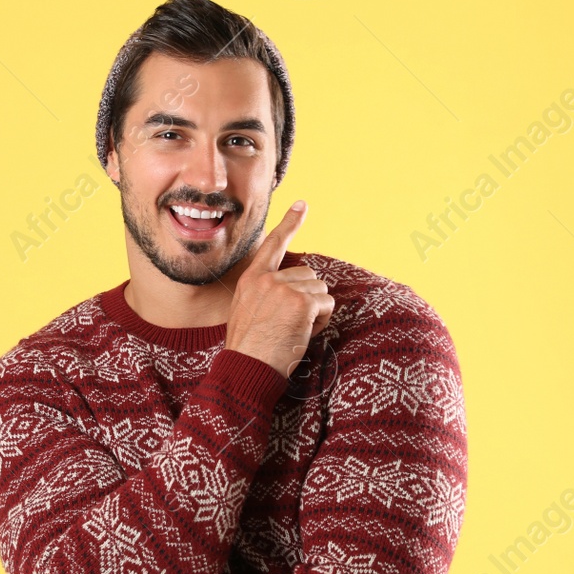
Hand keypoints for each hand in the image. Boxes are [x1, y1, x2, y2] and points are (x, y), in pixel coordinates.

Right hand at [225, 200, 334, 377]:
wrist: (246, 369)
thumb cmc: (249, 350)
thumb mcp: (248, 312)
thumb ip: (267, 294)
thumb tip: (298, 289)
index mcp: (252, 280)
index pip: (273, 244)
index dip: (290, 223)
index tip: (302, 204)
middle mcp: (267, 279)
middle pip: (309, 275)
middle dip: (309, 298)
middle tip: (290, 324)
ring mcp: (284, 289)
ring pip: (320, 289)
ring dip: (316, 311)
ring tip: (294, 330)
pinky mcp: (301, 303)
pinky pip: (327, 305)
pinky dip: (321, 322)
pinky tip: (302, 334)